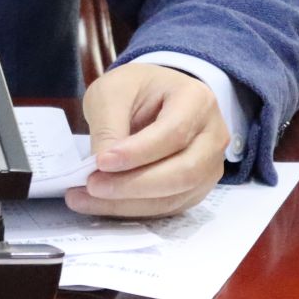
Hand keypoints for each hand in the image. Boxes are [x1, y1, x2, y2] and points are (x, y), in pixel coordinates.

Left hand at [66, 62, 229, 217]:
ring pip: (174, 196)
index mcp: (197, 100)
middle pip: (183, 172)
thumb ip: (109, 126)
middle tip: (92, 185)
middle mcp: (213, 136)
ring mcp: (209, 166)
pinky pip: (167, 208)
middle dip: (133, 184)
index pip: (174, 133)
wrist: (152, 97)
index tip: (101, 162)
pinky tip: (101, 203)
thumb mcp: (113, 92)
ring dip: (128, 203)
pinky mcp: (196, 189)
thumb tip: (103, 169)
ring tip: (86, 197)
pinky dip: (132, 209)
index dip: (138, 152)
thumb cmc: (135, 89)